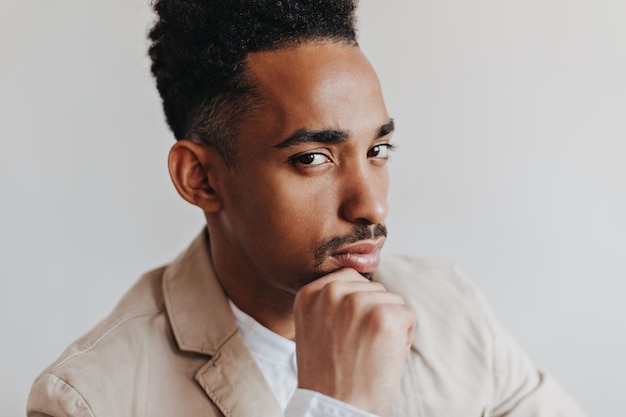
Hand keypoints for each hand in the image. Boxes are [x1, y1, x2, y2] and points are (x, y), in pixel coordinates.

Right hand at [293, 268, 415, 415]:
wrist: (334, 409)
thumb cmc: (328, 376)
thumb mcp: (315, 328)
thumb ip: (331, 302)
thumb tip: (363, 283)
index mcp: (311, 293)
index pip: (349, 279)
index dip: (356, 307)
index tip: (346, 333)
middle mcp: (332, 292)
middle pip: (373, 288)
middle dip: (373, 314)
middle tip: (357, 347)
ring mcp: (358, 302)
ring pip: (392, 300)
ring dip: (388, 326)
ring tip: (368, 353)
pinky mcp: (384, 316)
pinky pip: (407, 316)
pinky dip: (403, 338)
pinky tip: (382, 357)